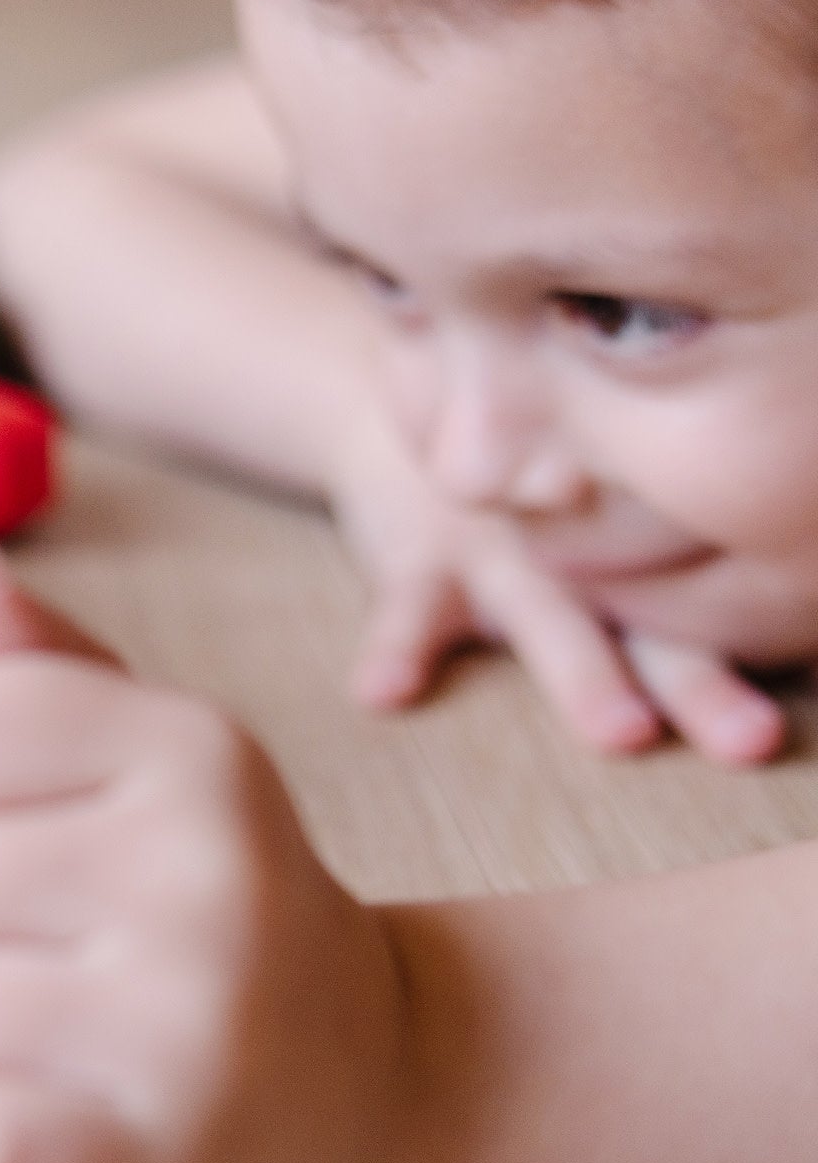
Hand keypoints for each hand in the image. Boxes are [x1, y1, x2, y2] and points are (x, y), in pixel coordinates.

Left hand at [0, 532, 410, 1162]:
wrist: (380, 1104)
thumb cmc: (214, 910)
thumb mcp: (148, 767)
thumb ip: (28, 668)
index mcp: (191, 747)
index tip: (38, 849)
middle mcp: (201, 867)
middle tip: (48, 968)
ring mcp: (189, 1022)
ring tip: (53, 1052)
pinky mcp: (160, 1160)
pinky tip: (36, 1141)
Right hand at [331, 417, 784, 764]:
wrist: (399, 422)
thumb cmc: (522, 499)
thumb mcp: (599, 521)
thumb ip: (672, 581)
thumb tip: (779, 654)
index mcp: (641, 563)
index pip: (712, 619)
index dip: (753, 669)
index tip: (781, 729)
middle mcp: (586, 560)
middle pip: (657, 629)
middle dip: (702, 687)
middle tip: (751, 741)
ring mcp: (502, 554)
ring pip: (550, 619)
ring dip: (587, 675)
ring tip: (622, 734)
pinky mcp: (418, 556)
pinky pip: (406, 608)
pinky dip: (396, 648)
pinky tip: (384, 692)